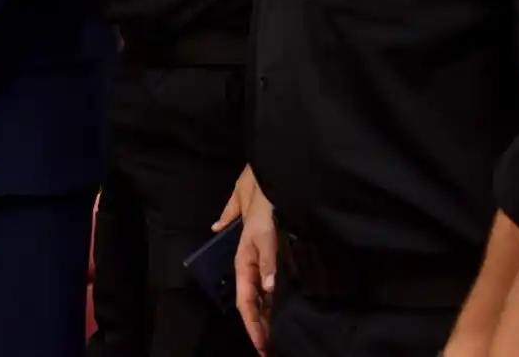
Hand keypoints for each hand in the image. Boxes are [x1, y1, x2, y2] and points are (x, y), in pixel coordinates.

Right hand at [220, 168, 276, 354]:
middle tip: (269, 352)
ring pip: (260, 297)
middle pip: (252, 303)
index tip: (261, 345)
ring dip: (265, 318)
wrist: (269, 178)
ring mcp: (259, 261)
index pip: (245, 301)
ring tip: (272, 339)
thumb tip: (265, 287)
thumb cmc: (261, 201)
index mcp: (243, 261)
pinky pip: (268, 286)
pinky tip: (276, 310)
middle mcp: (249, 264)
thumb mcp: (262, 229)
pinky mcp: (268, 256)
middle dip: (258, 328)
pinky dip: (271, 302)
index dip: (252, 324)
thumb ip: (265, 258)